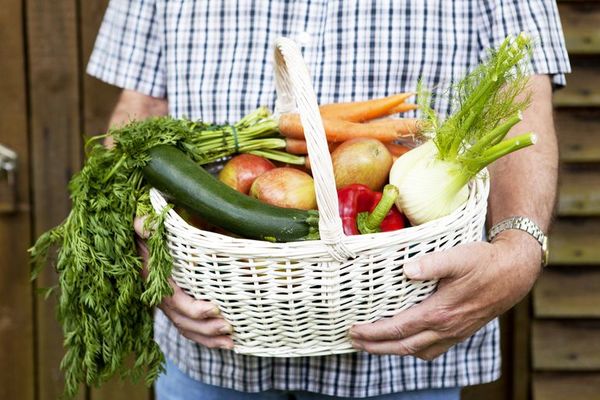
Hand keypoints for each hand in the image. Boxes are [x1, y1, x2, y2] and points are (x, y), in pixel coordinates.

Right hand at [134, 217, 233, 349]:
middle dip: (206, 328)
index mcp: (155, 281)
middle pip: (184, 321)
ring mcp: (167, 305)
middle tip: (229, 328)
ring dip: (208, 338)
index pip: (175, 301)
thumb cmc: (141, 234)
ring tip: (231, 343)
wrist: (131, 244)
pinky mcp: (173, 306)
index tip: (214, 308)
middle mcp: (160, 297)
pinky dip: (203, 337)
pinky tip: (222, 342)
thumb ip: (142, 226)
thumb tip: (145, 226)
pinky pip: (187, 327)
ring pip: (186, 328)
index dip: (194, 309)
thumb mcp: (138, 226)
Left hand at [349, 230, 541, 359]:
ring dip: (392, 350)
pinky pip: (432, 350)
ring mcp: (454, 333)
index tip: (354, 329)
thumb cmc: (485, 262)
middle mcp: (446, 328)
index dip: (373, 331)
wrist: (515, 272)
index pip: (398, 328)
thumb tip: (405, 270)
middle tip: (353, 341)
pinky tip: (406, 341)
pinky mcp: (460, 331)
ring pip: (417, 351)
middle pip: (403, 346)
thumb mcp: (458, 257)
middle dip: (375, 346)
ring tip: (373, 344)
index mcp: (441, 312)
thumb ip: (431, 264)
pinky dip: (413, 349)